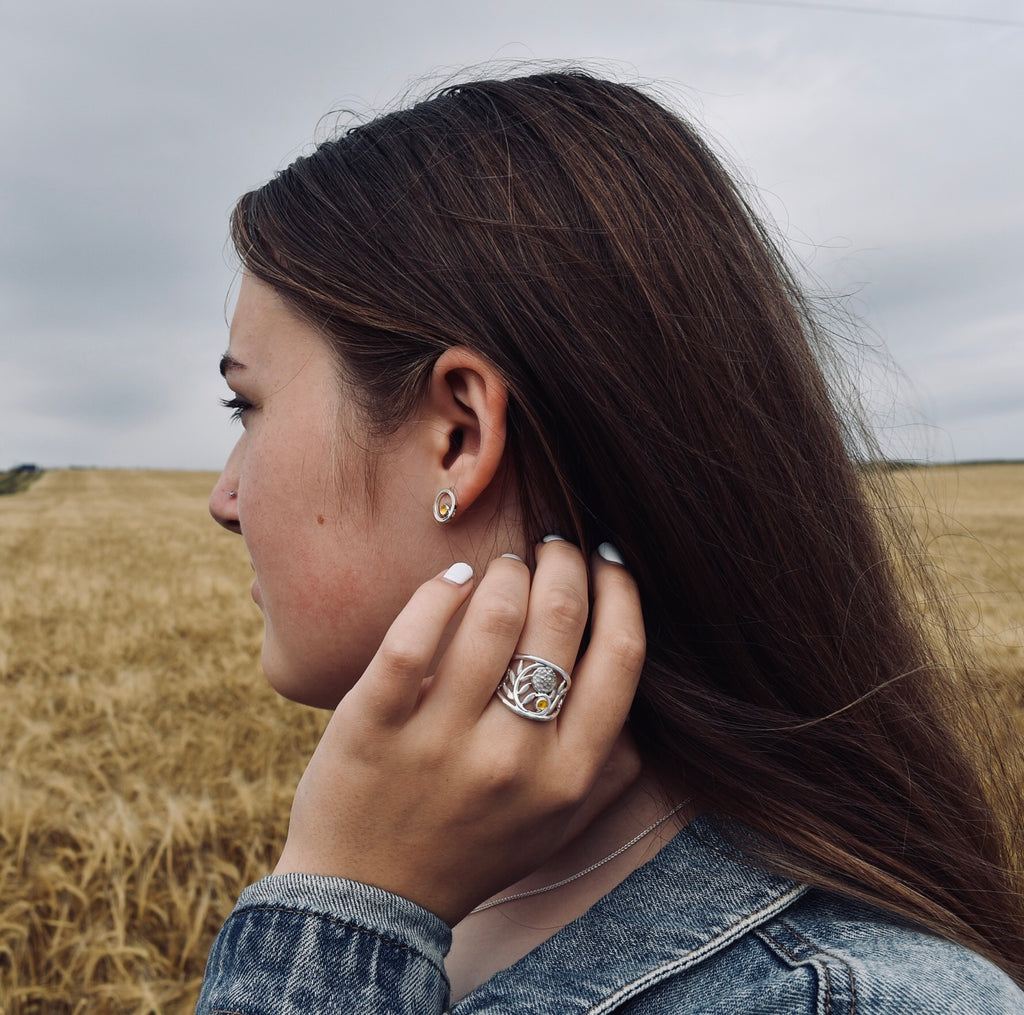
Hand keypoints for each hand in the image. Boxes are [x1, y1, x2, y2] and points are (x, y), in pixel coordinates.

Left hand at [274, 540, 645, 925]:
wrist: (370, 899)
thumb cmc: (472, 849)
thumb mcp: (558, 826)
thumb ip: (609, 769)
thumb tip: (639, 699)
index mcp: (567, 777)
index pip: (619, 657)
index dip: (621, 591)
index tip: (608, 559)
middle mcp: (513, 758)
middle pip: (559, 621)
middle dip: (564, 563)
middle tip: (554, 546)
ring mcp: (440, 740)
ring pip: (494, 616)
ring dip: (508, 571)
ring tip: (506, 566)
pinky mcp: (375, 722)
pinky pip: (414, 634)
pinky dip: (441, 591)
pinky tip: (455, 579)